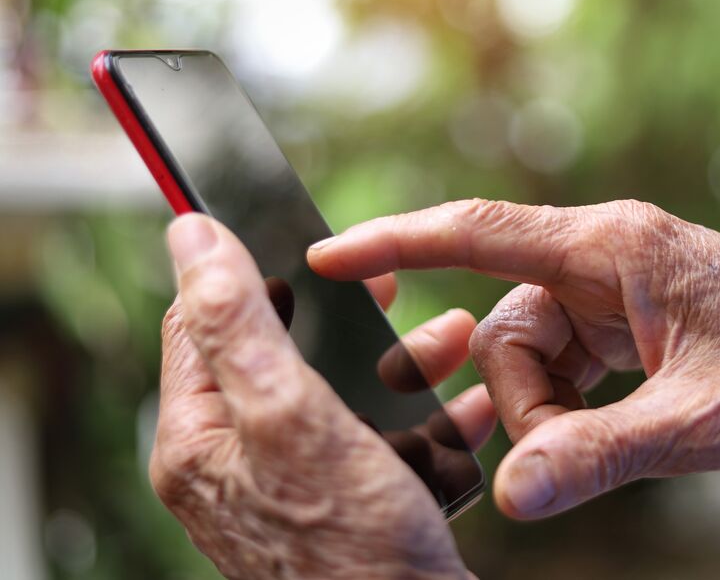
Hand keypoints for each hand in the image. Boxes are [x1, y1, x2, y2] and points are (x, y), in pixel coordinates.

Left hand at [152, 213, 494, 578]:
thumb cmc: (353, 548)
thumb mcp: (290, 417)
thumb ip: (236, 323)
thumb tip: (189, 235)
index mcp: (202, 437)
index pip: (202, 321)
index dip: (251, 268)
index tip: (310, 242)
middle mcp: (241, 459)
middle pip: (282, 350)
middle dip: (345, 314)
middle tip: (387, 285)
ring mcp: (297, 482)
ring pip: (343, 389)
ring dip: (400, 357)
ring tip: (452, 335)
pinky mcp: (349, 501)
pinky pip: (380, 436)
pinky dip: (424, 415)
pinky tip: (466, 406)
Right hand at [307, 199, 719, 518]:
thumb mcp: (699, 421)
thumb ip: (601, 456)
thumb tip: (513, 495)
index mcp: (612, 247)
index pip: (477, 232)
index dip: (395, 241)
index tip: (328, 255)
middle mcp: (602, 259)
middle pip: (505, 327)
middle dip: (520, 401)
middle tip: (562, 455)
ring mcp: (611, 293)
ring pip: (530, 354)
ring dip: (548, 415)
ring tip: (597, 452)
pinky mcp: (624, 324)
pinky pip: (562, 365)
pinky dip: (567, 411)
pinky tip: (600, 439)